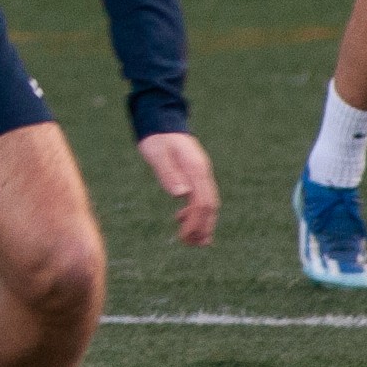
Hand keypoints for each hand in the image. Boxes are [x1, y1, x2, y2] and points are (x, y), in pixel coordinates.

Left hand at [137, 131, 219, 246]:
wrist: (161, 122)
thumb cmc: (156, 138)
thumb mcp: (157, 154)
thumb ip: (169, 173)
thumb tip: (182, 194)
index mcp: (196, 169)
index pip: (203, 202)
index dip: (196, 222)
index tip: (183, 237)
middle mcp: (202, 173)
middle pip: (210, 206)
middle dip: (201, 227)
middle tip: (188, 244)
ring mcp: (201, 174)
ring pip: (208, 204)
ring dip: (201, 223)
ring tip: (190, 240)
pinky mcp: (195, 175)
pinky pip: (201, 198)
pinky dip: (196, 213)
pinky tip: (181, 219)